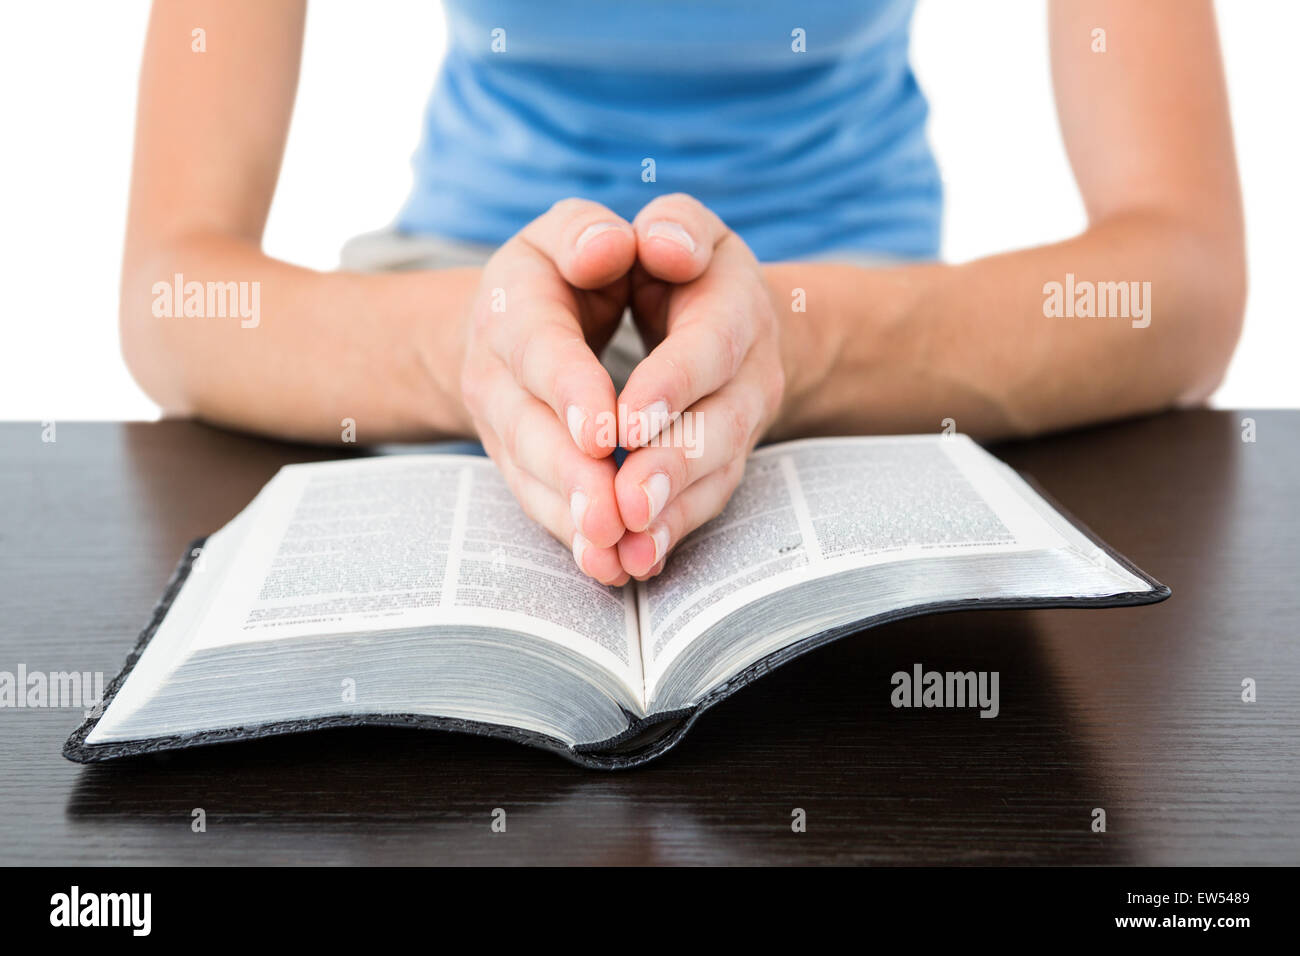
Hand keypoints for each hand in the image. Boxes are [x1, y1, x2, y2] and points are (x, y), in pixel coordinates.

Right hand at [460, 199, 635, 584]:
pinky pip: (547, 509)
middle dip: (574, 476)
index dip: (572, 389)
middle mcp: (498, 373)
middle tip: (614, 515)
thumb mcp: (575, 232)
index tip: (607, 431)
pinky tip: (614, 567)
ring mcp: (506, 427)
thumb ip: (592, 233)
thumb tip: (611, 244)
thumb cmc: (570, 267)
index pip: (540, 348)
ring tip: (615, 554)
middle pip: (531, 431)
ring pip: (536, 481)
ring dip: (576, 520)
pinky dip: (580, 539)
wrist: (524, 318)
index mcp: (516, 303)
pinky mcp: (525, 468)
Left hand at [614, 194, 786, 578]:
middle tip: (625, 503)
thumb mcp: (662, 225)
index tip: (619, 425)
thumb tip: (650, 244)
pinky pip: (696, 508)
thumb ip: (661, 227)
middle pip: (717, 424)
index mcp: (727, 294)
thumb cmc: (658, 261)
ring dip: (665, 515)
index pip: (706, 344)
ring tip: (623, 548)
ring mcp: (735, 420)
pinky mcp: (714, 463)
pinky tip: (626, 564)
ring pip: (710, 476)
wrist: (704, 311)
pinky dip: (661, 538)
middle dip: (669, 466)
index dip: (667, 384)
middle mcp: (744, 366)